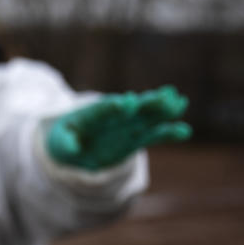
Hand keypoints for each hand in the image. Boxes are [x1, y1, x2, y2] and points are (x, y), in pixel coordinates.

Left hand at [47, 85, 191, 170]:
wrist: (73, 147)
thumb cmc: (65, 139)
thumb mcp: (59, 141)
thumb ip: (66, 143)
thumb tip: (72, 149)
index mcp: (93, 114)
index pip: (103, 109)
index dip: (114, 106)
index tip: (127, 101)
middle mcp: (114, 117)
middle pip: (132, 109)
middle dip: (147, 102)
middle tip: (165, 95)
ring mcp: (126, 128)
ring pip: (147, 118)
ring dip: (162, 112)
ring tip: (180, 103)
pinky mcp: (134, 141)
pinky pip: (152, 136)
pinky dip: (167, 134)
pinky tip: (184, 130)